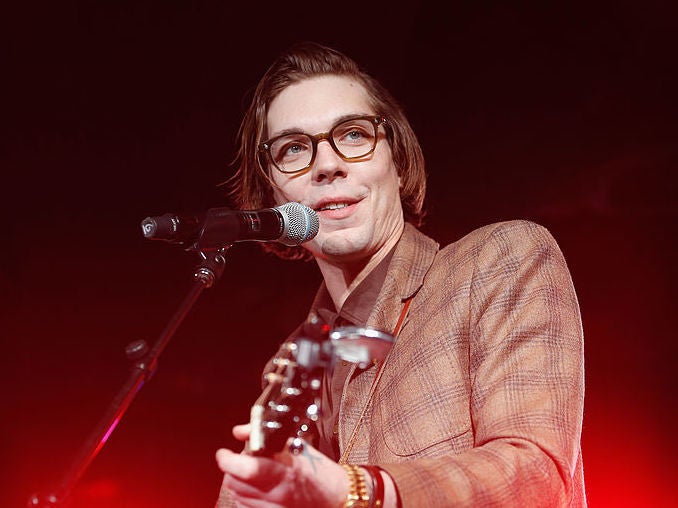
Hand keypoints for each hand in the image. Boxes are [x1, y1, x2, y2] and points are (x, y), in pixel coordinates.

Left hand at [216, 424, 348, 506]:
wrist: (337, 499)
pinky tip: (256, 488)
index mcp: (285, 472)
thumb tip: (241, 431)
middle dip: (232, 468)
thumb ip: (266, 436)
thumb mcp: (297, 447)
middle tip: (244, 457)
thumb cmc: (321, 473)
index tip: (223, 453)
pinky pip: (244, 507)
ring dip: (238, 481)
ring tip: (253, 472)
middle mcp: (276, 494)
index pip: (246, 468)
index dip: (227, 460)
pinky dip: (244, 496)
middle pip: (234, 482)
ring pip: (237, 495)